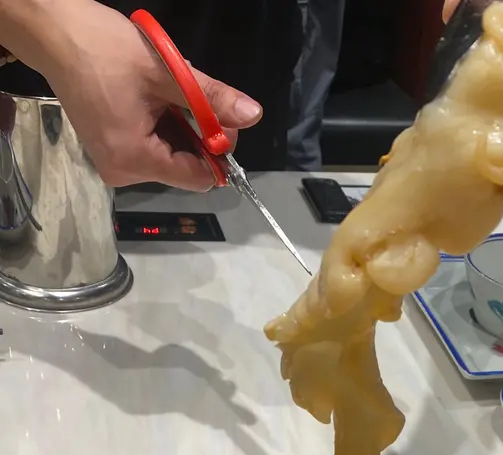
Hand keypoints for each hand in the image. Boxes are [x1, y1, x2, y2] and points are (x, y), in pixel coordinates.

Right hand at [16, 0, 262, 189]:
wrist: (55, 34)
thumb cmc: (106, 50)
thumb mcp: (167, 72)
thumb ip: (211, 98)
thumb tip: (253, 116)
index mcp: (134, 159)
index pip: (196, 178)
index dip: (218, 152)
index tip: (224, 120)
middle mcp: (123, 172)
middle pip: (183, 167)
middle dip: (198, 136)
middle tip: (195, 95)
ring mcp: (113, 163)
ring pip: (168, 156)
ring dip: (180, 127)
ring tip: (166, 91)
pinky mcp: (108, 150)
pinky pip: (149, 147)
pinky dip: (162, 126)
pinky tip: (154, 99)